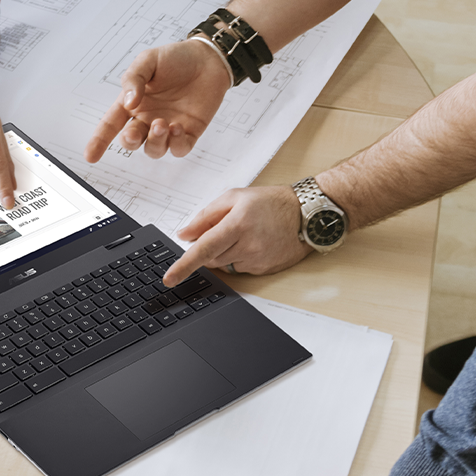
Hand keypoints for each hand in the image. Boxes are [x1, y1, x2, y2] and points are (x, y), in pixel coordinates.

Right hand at [84, 39, 231, 162]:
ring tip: (163, 124)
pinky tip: (178, 127)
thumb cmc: (177, 58)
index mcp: (133, 102)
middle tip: (135, 131)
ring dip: (155, 142)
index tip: (90, 156)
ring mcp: (168, 126)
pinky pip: (178, 149)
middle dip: (130, 141)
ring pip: (154, 149)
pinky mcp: (189, 132)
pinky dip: (176, 144)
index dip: (99, 141)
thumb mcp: (148, 60)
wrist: (208, 58)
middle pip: (131, 141)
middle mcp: (148, 117)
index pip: (111, 124)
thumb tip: (129, 102)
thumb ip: (134, 79)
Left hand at [163, 185, 310, 285]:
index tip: (169, 278)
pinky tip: (253, 242)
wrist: (306, 214)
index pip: (203, 249)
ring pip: (224, 264)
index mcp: (237, 224)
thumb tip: (184, 234)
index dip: (183, 265)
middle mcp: (247, 246)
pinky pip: (240, 268)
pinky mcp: (264, 270)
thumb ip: (206, 216)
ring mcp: (257, 261)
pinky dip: (238, 257)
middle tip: (223, 229)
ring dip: (224, 252)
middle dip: (208, 247)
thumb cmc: (271, 202)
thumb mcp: (235, 197)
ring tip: (243, 232)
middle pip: (211, 258)